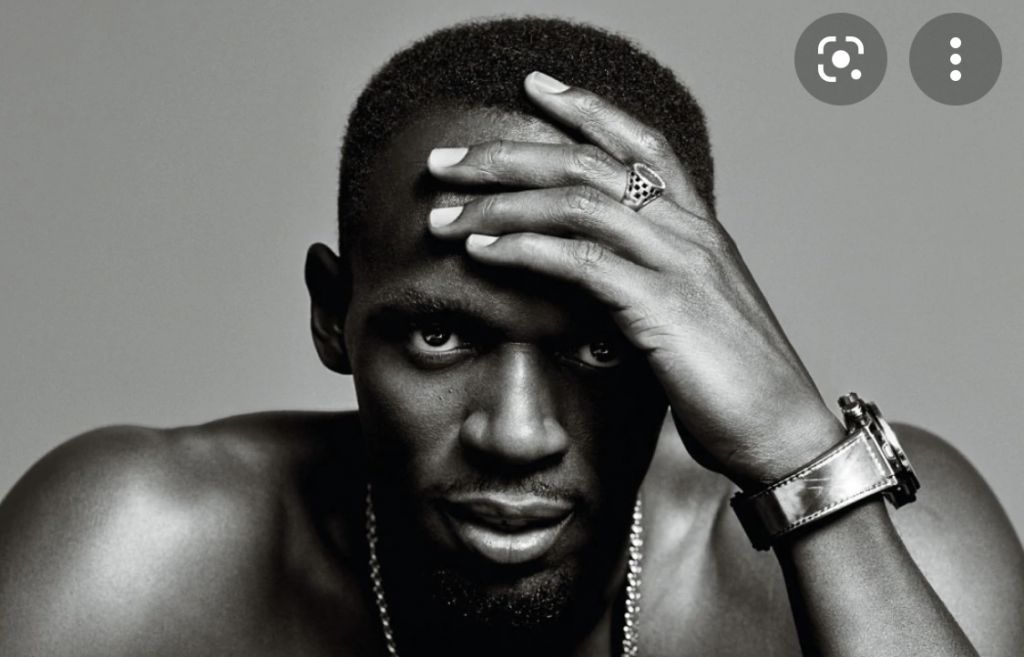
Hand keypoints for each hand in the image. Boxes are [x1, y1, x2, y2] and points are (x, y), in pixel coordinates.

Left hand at [426, 71, 844, 488]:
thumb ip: (647, 283)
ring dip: (500, 203)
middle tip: (446, 159)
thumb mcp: (690, 316)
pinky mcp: (664, 307)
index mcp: (699, 229)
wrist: (785, 433)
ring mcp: (681, 264)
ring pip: (578, 203)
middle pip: (589, 164)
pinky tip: (482, 249)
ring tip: (443, 213)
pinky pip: (582, 261)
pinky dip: (524, 248)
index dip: (586, 109)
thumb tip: (594, 279)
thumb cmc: (734, 382)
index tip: (534, 87)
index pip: (640, 144)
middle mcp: (691, 232)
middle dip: (508, 155)